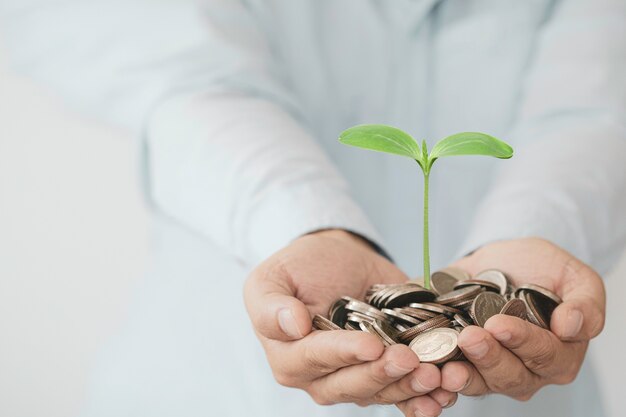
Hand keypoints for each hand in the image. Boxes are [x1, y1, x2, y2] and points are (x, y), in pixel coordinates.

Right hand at [244, 229, 455, 413]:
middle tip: (411, 359)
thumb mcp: (271, 278)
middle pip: (351, 384)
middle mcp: (320, 377)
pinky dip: (424, 397)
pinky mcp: (383, 374)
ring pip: (381, 393)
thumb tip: (292, 325)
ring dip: (410, 388)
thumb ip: (271, 305)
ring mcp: (354, 378)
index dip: (345, 354)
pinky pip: (403, 394)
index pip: (316, 359)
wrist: (336, 261)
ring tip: (436, 375)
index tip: (372, 344)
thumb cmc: (300, 268)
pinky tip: (444, 394)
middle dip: (383, 374)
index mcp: (289, 357)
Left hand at [440, 238, 604, 400]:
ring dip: (463, 376)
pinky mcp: (464, 366)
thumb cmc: (544, 270)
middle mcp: (528, 372)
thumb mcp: (573, 276)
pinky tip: (430, 368)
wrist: (504, 263)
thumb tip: (572, 325)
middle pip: (509, 375)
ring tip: (447, 366)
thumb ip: (584, 302)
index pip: (544, 355)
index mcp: (560, 355)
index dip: (522, 342)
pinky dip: (440, 376)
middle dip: (488, 357)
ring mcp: (493, 373)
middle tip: (469, 337)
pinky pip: (453, 378)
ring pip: (480, 383)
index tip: (499, 324)